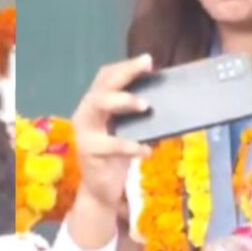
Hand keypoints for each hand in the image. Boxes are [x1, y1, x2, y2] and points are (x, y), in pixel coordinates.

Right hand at [71, 54, 152, 209]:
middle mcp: (85, 112)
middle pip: (102, 85)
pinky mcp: (89, 152)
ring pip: (98, 107)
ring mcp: (84, 131)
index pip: (106, 77)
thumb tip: (167, 95)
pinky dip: (130, 145)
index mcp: (95, 104)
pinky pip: (110, 145)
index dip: (125, 67)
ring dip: (122, 101)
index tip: (148, 60)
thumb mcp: (127, 130)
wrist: (100, 190)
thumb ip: (136, 114)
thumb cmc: (116, 156)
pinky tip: (146, 150)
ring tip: (146, 105)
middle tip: (146, 65)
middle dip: (125, 73)